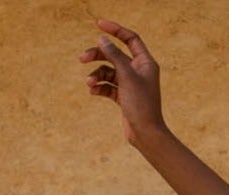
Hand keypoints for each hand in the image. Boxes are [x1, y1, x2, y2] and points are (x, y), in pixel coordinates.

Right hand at [80, 18, 165, 145]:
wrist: (146, 135)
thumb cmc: (141, 105)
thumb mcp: (126, 76)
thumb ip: (114, 55)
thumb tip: (102, 39)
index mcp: (145, 63)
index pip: (130, 39)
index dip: (115, 30)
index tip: (98, 25)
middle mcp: (139, 72)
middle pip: (115, 55)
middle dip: (98, 55)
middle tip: (82, 58)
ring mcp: (131, 84)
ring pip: (109, 71)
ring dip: (96, 75)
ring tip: (89, 83)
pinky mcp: (124, 97)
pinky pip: (108, 86)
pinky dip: (100, 87)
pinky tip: (93, 92)